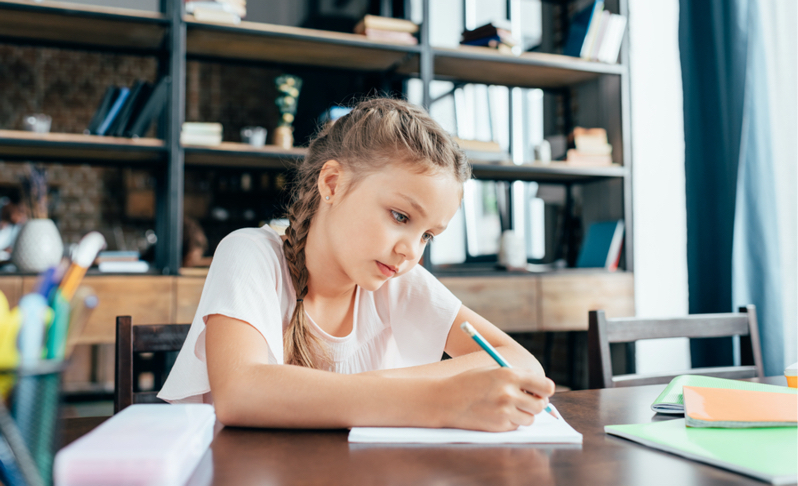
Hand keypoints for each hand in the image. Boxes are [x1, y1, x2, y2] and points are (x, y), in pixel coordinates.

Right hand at [435, 367, 555, 431]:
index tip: (542, 391)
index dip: (545, 389)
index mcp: (509, 374)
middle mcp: (509, 393)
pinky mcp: (499, 426)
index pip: (545, 386)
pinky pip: (516, 426)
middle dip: (537, 403)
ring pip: (530, 418)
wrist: (446, 400)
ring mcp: (504, 412)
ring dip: (524, 413)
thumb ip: (517, 376)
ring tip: (509, 406)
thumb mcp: (493, 370)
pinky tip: (497, 413)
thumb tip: (542, 390)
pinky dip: (512, 421)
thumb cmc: (470, 382)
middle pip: (541, 404)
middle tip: (528, 400)